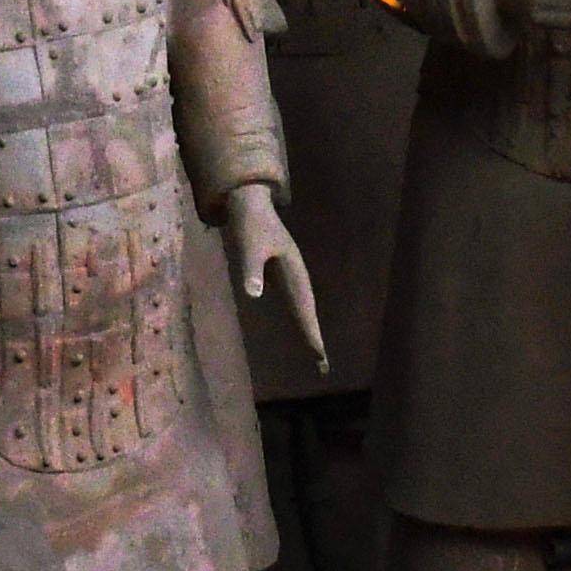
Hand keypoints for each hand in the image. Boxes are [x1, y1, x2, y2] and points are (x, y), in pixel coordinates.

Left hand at [225, 182, 322, 375]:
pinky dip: (301, 318)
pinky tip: (303, 327)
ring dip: (310, 330)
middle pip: (308, 311)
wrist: (251, 204)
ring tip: (318, 355)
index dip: (309, 330)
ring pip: (305, 307)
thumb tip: (253, 296)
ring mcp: (292, 275)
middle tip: (322, 366)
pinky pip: (296, 302)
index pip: (302, 307)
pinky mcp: (284, 275)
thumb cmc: (249, 225)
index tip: (317, 353)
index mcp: (292, 270)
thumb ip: (251, 270)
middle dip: (314, 337)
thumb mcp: (248, 246)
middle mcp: (297, 275)